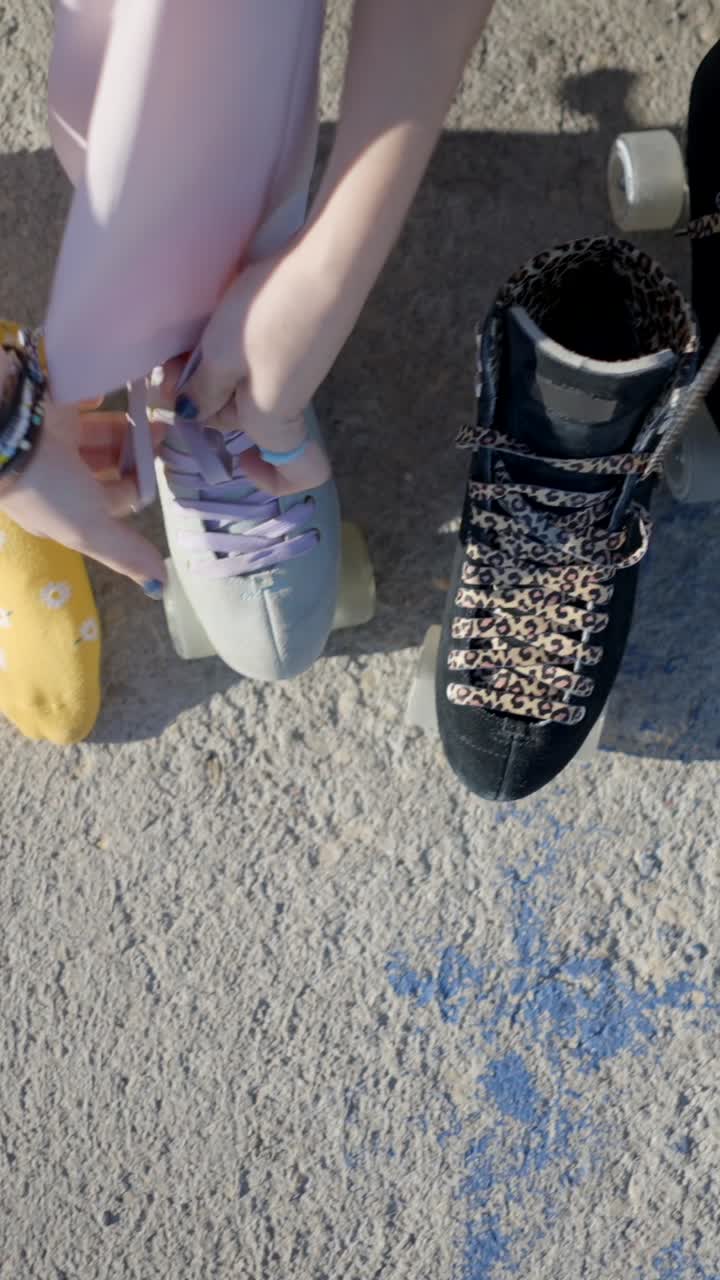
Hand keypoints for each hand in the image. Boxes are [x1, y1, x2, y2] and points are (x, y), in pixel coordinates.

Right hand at [0, 386, 166, 589]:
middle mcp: (55, 474)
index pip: (109, 504)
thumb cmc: (44, 485)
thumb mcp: (87, 529)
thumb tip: (160, 588)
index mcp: (60, 509)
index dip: (134, 493)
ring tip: (152, 416)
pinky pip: (79, 398)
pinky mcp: (48, 401)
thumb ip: (124, 553)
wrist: (2, 424)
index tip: (158, 475)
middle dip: (135, 456)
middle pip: (107, 467)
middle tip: (162, 435)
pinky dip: (98, 397)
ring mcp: (50, 438)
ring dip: (127, 428)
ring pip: (98, 433)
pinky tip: (110, 392)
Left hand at [170, 247, 338, 495]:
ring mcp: (296, 370)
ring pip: (243, 386)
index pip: (296, 475)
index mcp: (274, 422)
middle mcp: (289, 403)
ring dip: (212, 370)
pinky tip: (213, 322)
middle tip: (173, 368)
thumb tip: (192, 413)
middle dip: (207, 403)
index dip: (268, 480)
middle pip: (244, 421)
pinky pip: (255, 360)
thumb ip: (201, 391)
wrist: (327, 259)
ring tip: (190, 339)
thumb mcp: (220, 355)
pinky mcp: (297, 340)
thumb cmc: (270, 315)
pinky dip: (229, 349)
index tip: (236, 456)